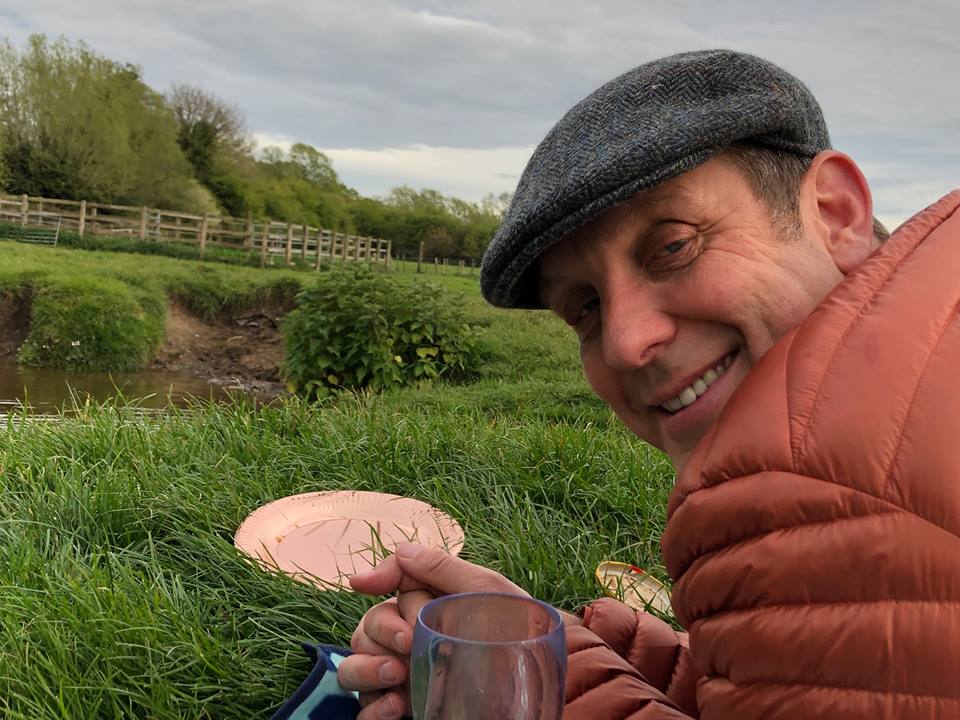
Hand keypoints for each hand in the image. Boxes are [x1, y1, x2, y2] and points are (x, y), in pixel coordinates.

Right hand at [338, 543, 525, 719]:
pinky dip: (372, 708)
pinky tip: (395, 706)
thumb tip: (402, 550)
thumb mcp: (489, 590)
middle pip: (368, 625)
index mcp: (429, 603)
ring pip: (354, 666)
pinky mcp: (405, 709)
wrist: (541, 681)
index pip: (390, 587)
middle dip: (383, 629)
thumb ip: (444, 569)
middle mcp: (410, 638)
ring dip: (366, 667)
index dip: (375, 579)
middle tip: (411, 642)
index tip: (361, 584)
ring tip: (397, 675)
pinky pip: (367, 711)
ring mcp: (404, 676)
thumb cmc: (521, 628)